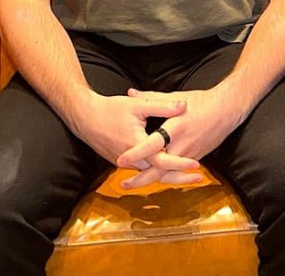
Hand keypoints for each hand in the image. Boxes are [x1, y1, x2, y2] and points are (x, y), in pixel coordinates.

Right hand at [71, 92, 202, 183]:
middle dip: (180, 177)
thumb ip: (162, 106)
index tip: (195, 164)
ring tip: (189, 177)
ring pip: (150, 174)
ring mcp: (125, 163)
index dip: (179, 162)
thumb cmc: (110, 109)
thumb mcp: (138, 105)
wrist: (84, 117)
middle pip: (158, 173)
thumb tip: (183, 106)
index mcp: (136, 145)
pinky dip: (157, 172)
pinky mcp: (122, 163)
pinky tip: (170, 171)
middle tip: (200, 178)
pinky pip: (143, 170)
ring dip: (169, 176)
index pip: (162, 160)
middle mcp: (131, 159)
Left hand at [116, 86, 247, 188]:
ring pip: (168, 173)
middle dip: (140, 178)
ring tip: (132, 185)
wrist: (228, 110)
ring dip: (150, 181)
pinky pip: (177, 171)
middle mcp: (183, 144)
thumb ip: (152, 97)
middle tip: (123, 184)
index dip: (136, 153)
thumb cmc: (202, 101)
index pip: (152, 144)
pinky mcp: (196, 158)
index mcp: (176, 127)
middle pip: (159, 168)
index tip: (121, 160)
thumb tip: (131, 93)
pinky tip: (152, 180)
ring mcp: (190, 154)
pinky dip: (164, 176)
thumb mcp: (177, 97)